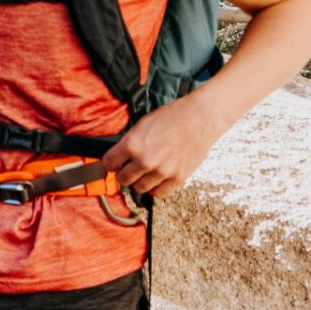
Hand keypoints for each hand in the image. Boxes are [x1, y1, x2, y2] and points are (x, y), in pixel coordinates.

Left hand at [99, 89, 220, 197]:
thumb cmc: (174, 116)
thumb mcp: (143, 124)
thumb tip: (120, 155)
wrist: (201, 118)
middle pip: (123, 179)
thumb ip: (130, 141)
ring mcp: (162, 171)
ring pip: (139, 188)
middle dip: (123, 174)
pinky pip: (159, 193)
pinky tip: (155, 181)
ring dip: (139, 182)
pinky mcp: (177, 178)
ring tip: (143, 174)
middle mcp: (145, 160)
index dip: (110, 163)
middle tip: (127, 169)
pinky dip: (154, 189)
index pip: (109, 163)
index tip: (113, 164)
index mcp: (133, 144)